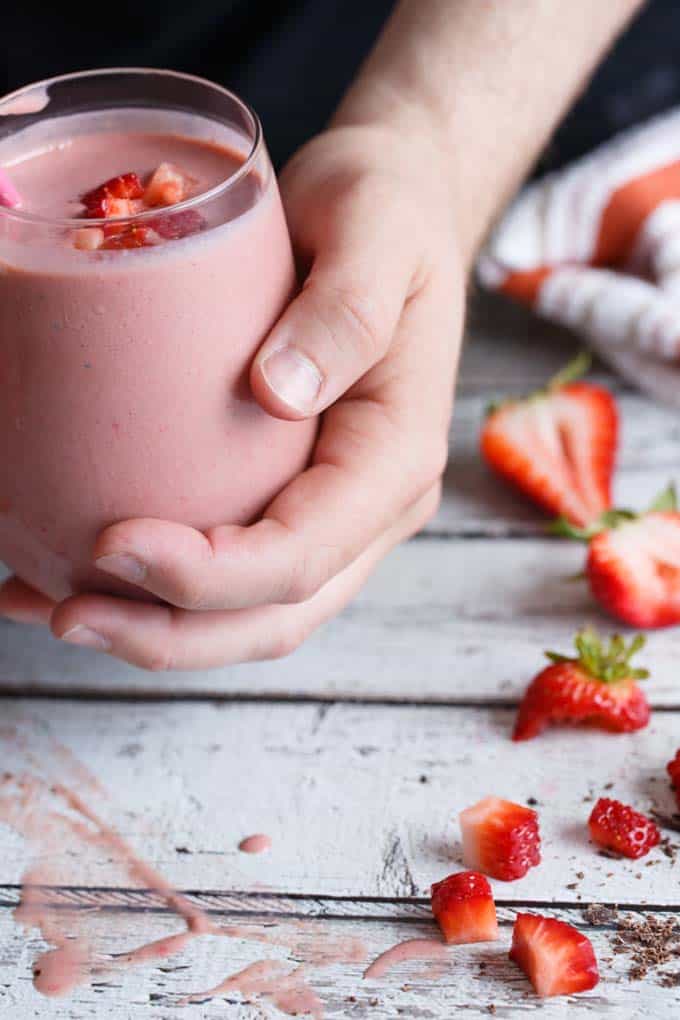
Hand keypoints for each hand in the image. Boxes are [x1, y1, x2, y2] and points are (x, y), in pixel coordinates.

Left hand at [0, 123, 463, 669]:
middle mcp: (372, 504)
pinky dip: (158, 588)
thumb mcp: (380, 231)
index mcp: (397, 456)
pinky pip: (233, 567)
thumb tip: (278, 392)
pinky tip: (77, 571)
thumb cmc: (389, 211)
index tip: (112, 542)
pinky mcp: (292, 491)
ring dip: (154, 628)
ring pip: (250, 613)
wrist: (397, 205)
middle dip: (169, 633)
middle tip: (63, 614)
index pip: (303, 553)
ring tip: (50, 608)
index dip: (209, 574)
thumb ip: (345, 311)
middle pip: (275, 614)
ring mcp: (335, 508)